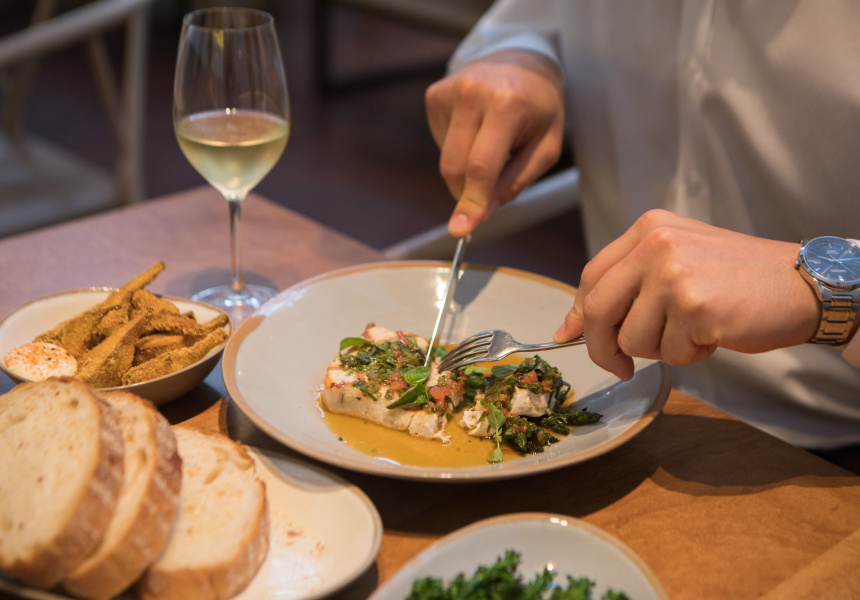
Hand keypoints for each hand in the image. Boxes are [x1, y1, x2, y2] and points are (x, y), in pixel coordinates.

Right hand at [425, 50, 564, 236]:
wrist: (520, 58)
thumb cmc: (539, 106)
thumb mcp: (547, 146)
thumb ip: (516, 181)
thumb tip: (482, 211)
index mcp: (507, 104)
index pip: (482, 166)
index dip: (472, 202)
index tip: (461, 229)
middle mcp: (472, 93)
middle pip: (456, 167)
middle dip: (468, 192)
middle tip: (487, 196)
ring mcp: (449, 91)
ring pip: (446, 159)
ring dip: (466, 169)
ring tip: (493, 144)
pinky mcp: (435, 95)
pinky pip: (441, 142)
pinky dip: (458, 148)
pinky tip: (477, 129)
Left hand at [553, 210, 819, 379]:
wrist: (801, 283)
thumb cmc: (737, 278)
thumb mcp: (677, 262)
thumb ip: (627, 287)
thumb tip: (571, 327)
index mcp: (648, 229)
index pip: (592, 276)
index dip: (579, 313)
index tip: (574, 336)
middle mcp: (656, 244)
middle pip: (597, 309)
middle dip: (601, 348)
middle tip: (619, 366)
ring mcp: (673, 273)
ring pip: (632, 339)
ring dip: (660, 349)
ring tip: (694, 329)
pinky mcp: (694, 306)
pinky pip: (670, 353)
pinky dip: (690, 354)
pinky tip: (714, 333)